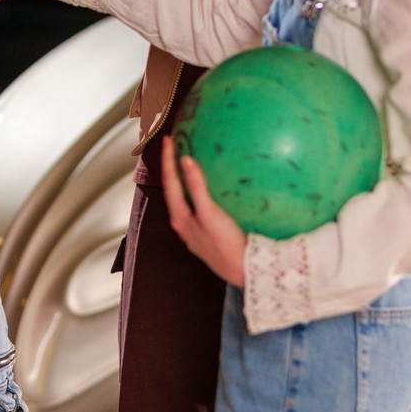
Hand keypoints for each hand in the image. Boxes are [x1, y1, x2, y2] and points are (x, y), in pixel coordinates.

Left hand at [161, 137, 247, 286]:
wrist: (243, 270)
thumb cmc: (225, 244)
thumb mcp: (209, 213)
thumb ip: (196, 187)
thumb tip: (185, 160)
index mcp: (179, 218)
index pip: (169, 182)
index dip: (167, 160)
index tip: (167, 140)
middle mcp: (183, 224)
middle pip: (172, 190)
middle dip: (171, 168)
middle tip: (174, 147)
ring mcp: (194, 229)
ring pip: (183, 198)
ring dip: (182, 180)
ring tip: (185, 162)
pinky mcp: (206, 233)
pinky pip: (195, 206)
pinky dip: (194, 191)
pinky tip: (205, 188)